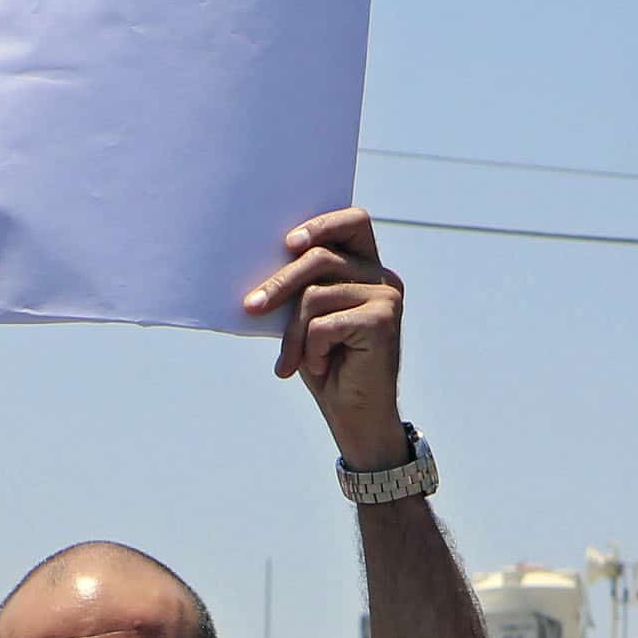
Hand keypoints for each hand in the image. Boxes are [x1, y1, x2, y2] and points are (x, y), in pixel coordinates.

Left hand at [243, 209, 404, 465]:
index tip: (288, 243)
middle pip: (320, 258)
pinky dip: (310, 349)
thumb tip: (260, 264)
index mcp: (367, 267)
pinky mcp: (382, 320)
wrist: (355, 416)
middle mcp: (382, 276)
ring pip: (314, 295)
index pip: (353, 221)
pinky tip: (320, 367)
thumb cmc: (326, 365)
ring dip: (293, 334)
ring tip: (292, 361)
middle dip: (278, 284)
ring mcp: (386, 296)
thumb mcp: (306, 319)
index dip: (321, 223)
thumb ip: (300, 287)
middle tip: (250, 308)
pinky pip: (323, 323)